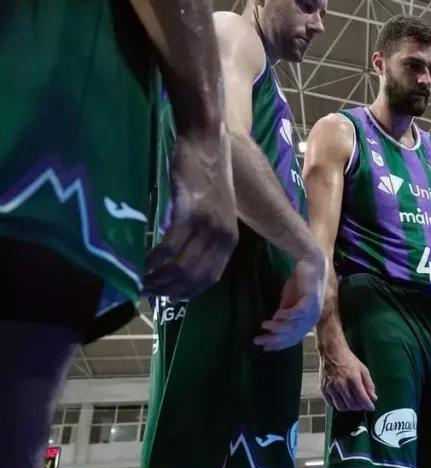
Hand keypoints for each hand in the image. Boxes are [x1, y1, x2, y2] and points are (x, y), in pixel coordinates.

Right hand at [145, 128, 238, 298]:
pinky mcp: (189, 212)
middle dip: (166, 290)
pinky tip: (140, 263)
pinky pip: (168, 246)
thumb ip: (202, 236)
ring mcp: (207, 226)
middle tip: (144, 292)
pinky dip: (152, 259)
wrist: (206, 142)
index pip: (208, 279)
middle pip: (191, 278)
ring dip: (156, 278)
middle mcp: (222, 237)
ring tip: (138, 281)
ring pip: (179, 266)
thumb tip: (177, 259)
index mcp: (229, 241)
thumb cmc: (205, 174)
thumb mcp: (214, 211)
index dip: (185, 293)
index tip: (165, 298)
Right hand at [254, 252, 326, 350]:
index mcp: (307, 323)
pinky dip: (287, 315)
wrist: (311, 264)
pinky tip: (276, 315)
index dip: (279, 345)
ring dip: (278, 328)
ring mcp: (313, 311)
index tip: (263, 348)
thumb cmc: (300, 284)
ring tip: (264, 326)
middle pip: (292, 336)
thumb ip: (283, 316)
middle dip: (274, 339)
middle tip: (257, 340)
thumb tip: (271, 329)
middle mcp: (311, 320)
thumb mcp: (289, 303)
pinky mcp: (311, 300)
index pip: (293, 339)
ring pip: (295, 326)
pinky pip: (299, 312)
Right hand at [319, 338, 376, 411]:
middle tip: (362, 405)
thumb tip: (373, 398)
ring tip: (353, 403)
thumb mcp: (363, 369)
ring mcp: (331, 388)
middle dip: (360, 407)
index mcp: (353, 379)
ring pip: (341, 407)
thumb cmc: (349, 360)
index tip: (371, 408)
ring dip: (349, 408)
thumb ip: (369, 384)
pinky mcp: (323, 389)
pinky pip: (331, 404)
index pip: (362, 398)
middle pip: (352, 405)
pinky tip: (342, 401)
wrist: (332, 352)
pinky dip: (338, 405)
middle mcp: (341, 385)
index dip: (368, 406)